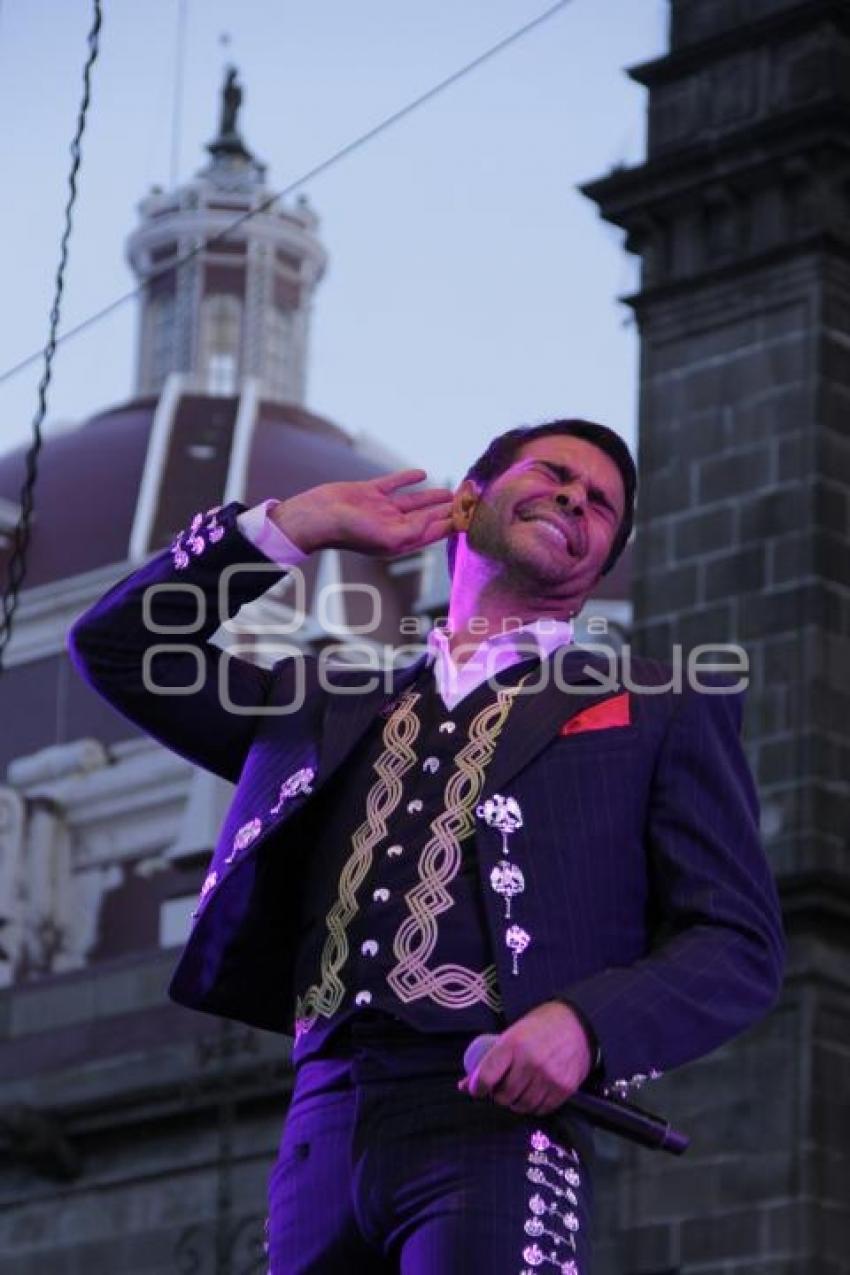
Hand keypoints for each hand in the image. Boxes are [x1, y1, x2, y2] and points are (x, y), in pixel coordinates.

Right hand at [269, 469, 454, 555]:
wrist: (317, 516)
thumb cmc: (349, 532)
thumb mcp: (387, 536)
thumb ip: (416, 529)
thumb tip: (439, 521)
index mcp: (398, 542)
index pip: (432, 533)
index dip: (451, 524)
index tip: (470, 516)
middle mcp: (391, 526)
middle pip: (426, 518)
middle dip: (447, 511)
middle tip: (468, 501)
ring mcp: (380, 510)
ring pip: (413, 503)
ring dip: (432, 498)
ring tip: (452, 492)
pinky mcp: (369, 493)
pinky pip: (393, 485)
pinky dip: (408, 479)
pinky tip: (422, 474)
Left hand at [457, 1001, 592, 1115]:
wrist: (578, 1024)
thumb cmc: (540, 1027)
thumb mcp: (512, 1034)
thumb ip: (491, 1059)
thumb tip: (464, 1085)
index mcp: (513, 1044)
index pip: (486, 1076)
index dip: (477, 1088)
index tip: (476, 1089)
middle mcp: (530, 1062)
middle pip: (503, 1095)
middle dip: (498, 1095)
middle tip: (501, 1087)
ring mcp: (548, 1077)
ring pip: (522, 1106)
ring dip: (516, 1102)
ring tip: (518, 1090)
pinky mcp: (564, 1088)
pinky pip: (541, 1109)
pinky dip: (533, 1105)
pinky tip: (533, 1093)